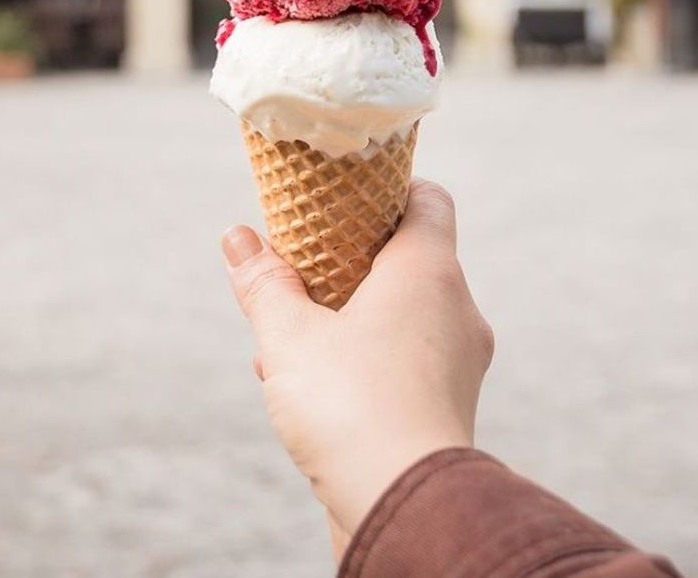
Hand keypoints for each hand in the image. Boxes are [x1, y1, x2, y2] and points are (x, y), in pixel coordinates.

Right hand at [221, 180, 494, 541]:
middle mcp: (457, 308)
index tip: (346, 198)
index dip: (388, 190)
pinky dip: (364, 361)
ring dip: (351, 317)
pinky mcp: (448, 409)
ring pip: (403, 317)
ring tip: (292, 337)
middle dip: (352, 262)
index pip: (427, 199)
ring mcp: (459, 363)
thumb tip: (237, 238)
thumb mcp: (289, 336)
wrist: (405, 507)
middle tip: (304, 267)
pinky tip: (308, 386)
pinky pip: (405, 364)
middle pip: (409, 259)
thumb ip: (264, 283)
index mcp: (430, 269)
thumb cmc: (351, 405)